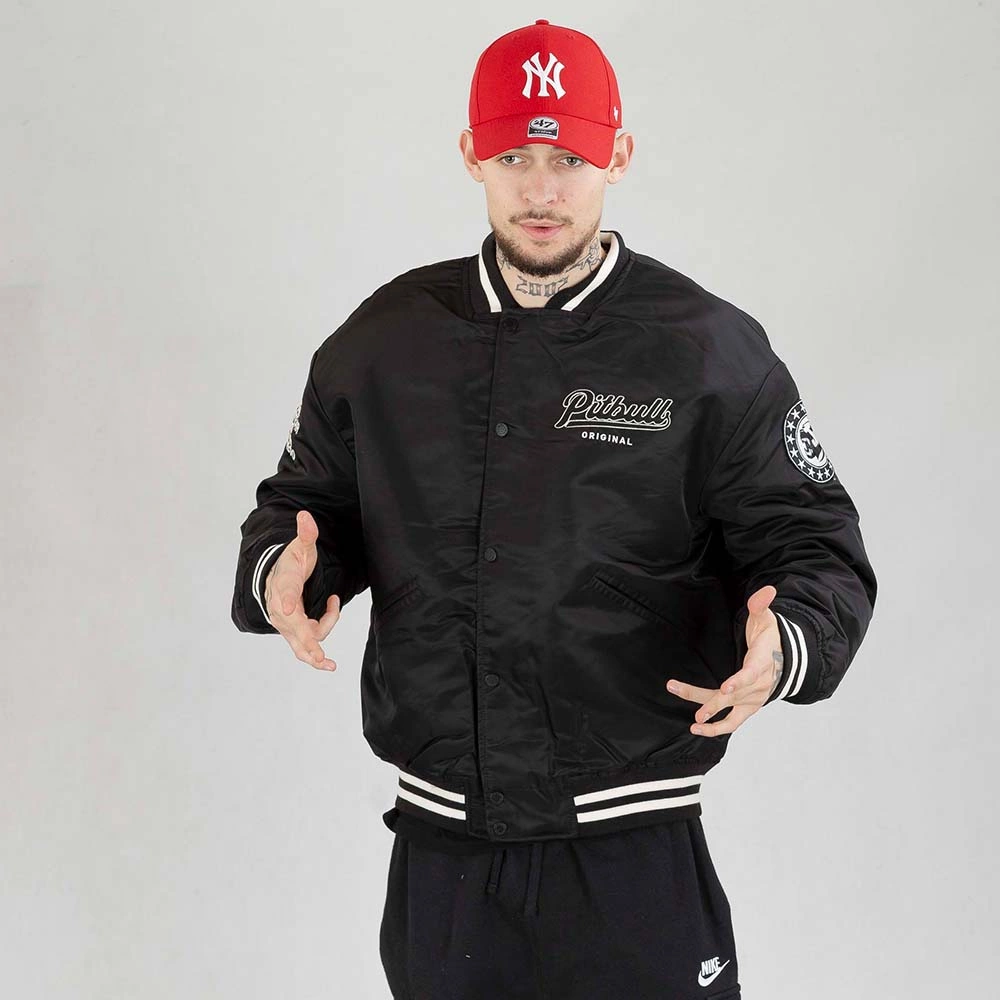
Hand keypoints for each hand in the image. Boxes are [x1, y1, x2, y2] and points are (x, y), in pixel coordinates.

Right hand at [264, 510, 342, 670]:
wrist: (276, 581)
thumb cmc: (290, 565)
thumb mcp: (300, 548)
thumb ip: (306, 534)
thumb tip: (305, 515)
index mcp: (283, 583)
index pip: (285, 591)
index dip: (286, 600)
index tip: (288, 608)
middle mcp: (280, 607)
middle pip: (293, 625)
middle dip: (306, 640)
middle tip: (319, 654)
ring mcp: (286, 623)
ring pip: (299, 642)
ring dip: (312, 654)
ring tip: (328, 665)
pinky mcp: (293, 633)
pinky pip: (305, 646)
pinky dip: (315, 651)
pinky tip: (329, 642)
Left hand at [665, 585, 783, 736]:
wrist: (786, 662)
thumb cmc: (771, 639)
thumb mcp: (766, 619)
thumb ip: (761, 606)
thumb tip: (768, 590)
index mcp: (763, 663)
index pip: (751, 674)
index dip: (738, 682)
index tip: (724, 689)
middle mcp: (759, 685)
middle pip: (732, 694)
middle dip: (709, 699)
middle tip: (684, 697)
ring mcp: (754, 699)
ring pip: (729, 709)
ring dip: (710, 714)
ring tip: (693, 722)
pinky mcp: (748, 708)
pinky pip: (733, 723)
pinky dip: (717, 729)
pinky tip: (697, 729)